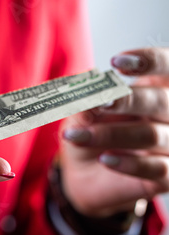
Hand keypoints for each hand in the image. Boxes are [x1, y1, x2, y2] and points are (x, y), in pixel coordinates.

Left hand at [60, 47, 168, 216]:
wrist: (86, 173)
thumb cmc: (91, 130)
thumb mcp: (82, 112)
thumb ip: (87, 101)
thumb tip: (88, 97)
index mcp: (157, 87)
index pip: (167, 66)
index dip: (149, 61)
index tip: (116, 62)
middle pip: (160, 100)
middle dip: (127, 100)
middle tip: (98, 103)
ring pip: (151, 135)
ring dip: (110, 135)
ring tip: (75, 137)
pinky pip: (156, 168)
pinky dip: (128, 164)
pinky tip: (105, 160)